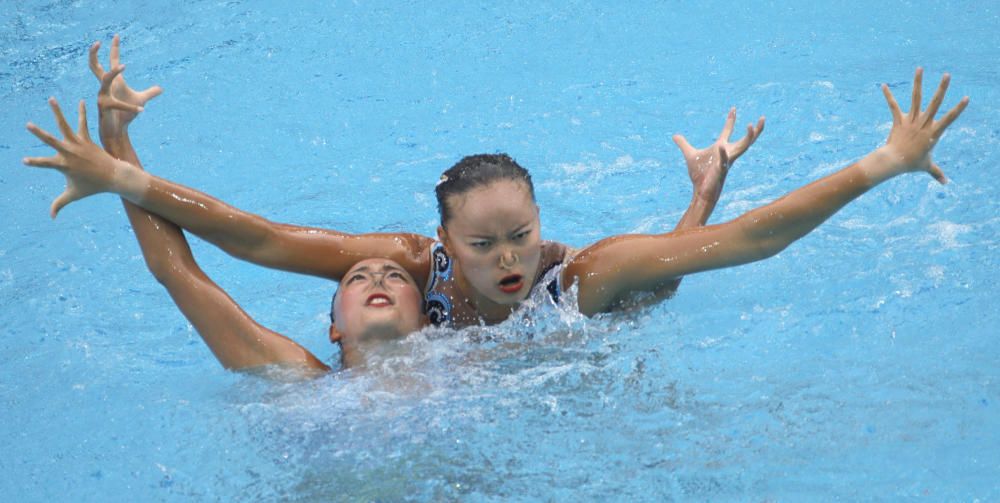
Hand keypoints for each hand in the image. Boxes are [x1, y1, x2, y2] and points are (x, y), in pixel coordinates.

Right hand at [24, 98, 130, 217]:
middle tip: (28, 124)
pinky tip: (82, 101)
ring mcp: (78, 144)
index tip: (24, 161)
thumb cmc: (92, 187)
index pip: (44, 164)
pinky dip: (82, 113)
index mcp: (63, 165)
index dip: (34, 162)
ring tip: (52, 99)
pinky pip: (84, 123)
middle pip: (51, 141)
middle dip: (39, 133)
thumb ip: (60, 204)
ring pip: (65, 125)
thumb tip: (51, 218)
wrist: (113, 177)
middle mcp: (69, 153)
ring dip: (58, 112)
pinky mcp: (88, 139)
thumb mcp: (74, 195)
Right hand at [89, 35, 161, 137]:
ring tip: (123, 65)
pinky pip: (117, 103)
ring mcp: (102, 96)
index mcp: (114, 83)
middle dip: (93, 54)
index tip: (116, 35)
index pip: (112, 61)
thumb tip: (160, 88)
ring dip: (114, 72)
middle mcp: (105, 87)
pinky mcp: (104, 107)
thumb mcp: (141, 101)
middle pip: (94, 66)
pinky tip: (142, 109)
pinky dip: (131, 106)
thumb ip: (149, 93)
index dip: (114, 49)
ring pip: (105, 79)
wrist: (117, 131)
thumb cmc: (125, 115)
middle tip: (97, 41)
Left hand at [673, 108, 764, 201]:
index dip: (731, 120)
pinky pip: (724, 161)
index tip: (733, 108)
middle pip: (746, 140)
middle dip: (755, 130)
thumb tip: (675, 135)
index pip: (728, 131)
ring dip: (749, 137)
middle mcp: (728, 153)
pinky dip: (722, 154)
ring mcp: (726, 161)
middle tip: (763, 118)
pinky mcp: (721, 170)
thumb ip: (683, 145)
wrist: (700, 191)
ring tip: (751, 126)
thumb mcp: (689, 155)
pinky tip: (721, 147)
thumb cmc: (699, 175)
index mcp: (721, 148)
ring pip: (743, 148)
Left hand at [880, 68, 968, 183]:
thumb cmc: (911, 164)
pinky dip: (888, 96)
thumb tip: (945, 183)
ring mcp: (911, 120)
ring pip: (916, 98)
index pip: (949, 118)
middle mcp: (923, 123)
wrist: (894, 161)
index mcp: (933, 132)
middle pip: (934, 103)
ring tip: (919, 69)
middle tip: (947, 74)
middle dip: (942, 88)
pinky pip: (893, 106)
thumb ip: (936, 172)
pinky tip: (883, 85)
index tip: (966, 98)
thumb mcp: (927, 166)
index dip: (958, 108)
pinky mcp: (898, 120)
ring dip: (918, 83)